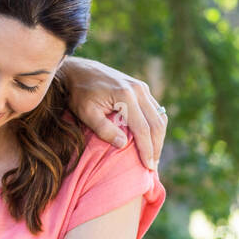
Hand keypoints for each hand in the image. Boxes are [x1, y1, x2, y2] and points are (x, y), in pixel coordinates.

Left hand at [62, 55, 167, 170]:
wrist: (80, 71)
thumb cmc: (79, 94)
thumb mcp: (86, 113)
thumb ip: (104, 129)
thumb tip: (123, 144)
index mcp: (126, 96)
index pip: (142, 128)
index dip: (147, 150)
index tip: (148, 167)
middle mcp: (139, 90)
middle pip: (156, 123)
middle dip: (156, 147)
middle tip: (153, 167)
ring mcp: (142, 88)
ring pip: (159, 117)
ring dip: (158, 138)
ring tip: (153, 157)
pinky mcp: (141, 89)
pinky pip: (155, 111)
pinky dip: (155, 127)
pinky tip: (150, 141)